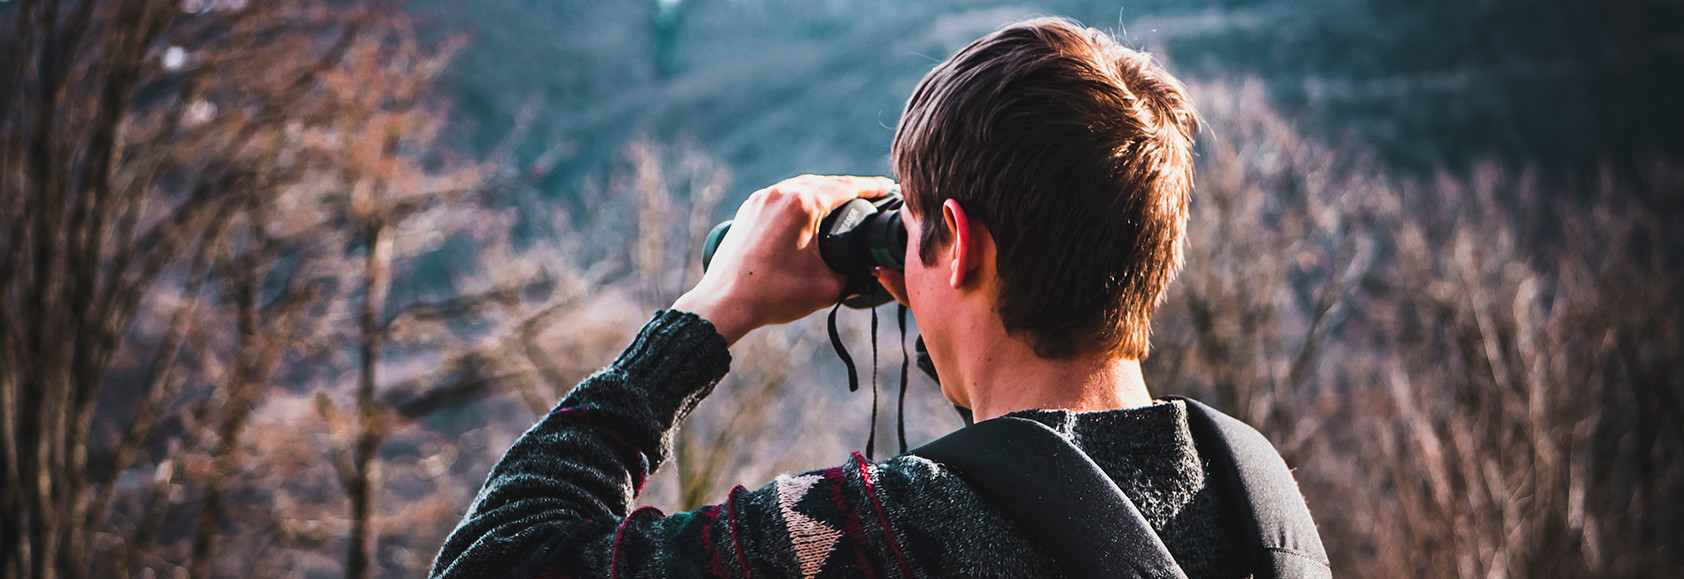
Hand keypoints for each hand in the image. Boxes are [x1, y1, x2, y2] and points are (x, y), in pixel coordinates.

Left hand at [673, 175, 897, 343]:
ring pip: (802, 187)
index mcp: (802, 204)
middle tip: (873, 195)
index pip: (847, 187)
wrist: (724, 303)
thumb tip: (871, 274)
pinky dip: (802, 200)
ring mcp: (761, 199)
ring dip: (824, 192)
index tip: (889, 188)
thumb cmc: (773, 295)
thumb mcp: (827, 287)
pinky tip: (811, 212)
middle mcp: (780, 193)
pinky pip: (782, 197)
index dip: (872, 187)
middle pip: (825, 183)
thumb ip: (856, 277)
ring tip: (845, 203)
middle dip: (850, 188)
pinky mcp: (749, 209)